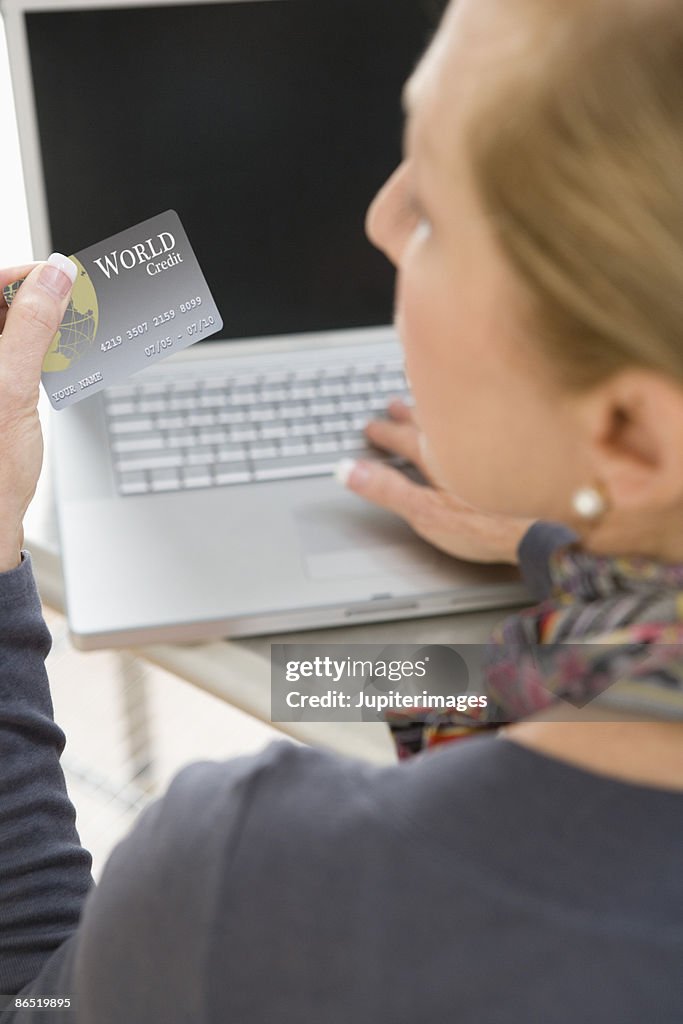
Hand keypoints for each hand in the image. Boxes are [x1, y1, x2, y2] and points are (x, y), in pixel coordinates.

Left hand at [0, 255, 75, 571]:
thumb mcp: (10, 388)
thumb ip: (32, 325)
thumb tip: (56, 276)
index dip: (24, 275)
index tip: (63, 278)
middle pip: (2, 307)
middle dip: (41, 300)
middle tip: (79, 306)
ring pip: (13, 330)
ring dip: (47, 327)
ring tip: (77, 334)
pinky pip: (19, 355)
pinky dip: (44, 352)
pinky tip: (65, 359)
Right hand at [337, 398, 535, 564]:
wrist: (558, 522)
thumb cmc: (496, 521)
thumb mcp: (427, 511)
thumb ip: (386, 490)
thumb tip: (348, 470)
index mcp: (440, 452)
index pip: (404, 438)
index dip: (385, 433)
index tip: (372, 426)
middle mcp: (468, 437)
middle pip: (432, 418)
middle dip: (409, 413)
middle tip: (393, 405)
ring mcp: (499, 437)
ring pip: (464, 411)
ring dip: (443, 405)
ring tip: (432, 399)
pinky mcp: (527, 444)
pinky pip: (496, 413)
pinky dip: (484, 408)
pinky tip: (491, 413)